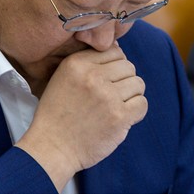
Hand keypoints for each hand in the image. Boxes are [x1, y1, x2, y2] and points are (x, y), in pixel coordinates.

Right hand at [15, 44, 147, 190]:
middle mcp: (92, 76)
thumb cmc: (59, 113)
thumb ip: (89, 61)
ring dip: (131, 96)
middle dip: (124, 81)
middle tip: (111, 97)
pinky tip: (122, 118)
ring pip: (138, 84)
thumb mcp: (63, 77)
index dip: (115, 66)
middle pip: (128, 66)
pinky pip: (142, 104)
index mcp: (77, 63)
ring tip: (116, 107)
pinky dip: (136, 111)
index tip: (107, 81)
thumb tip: (119, 46)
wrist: (51, 148)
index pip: (114, 50)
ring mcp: (107, 96)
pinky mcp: (118, 117)